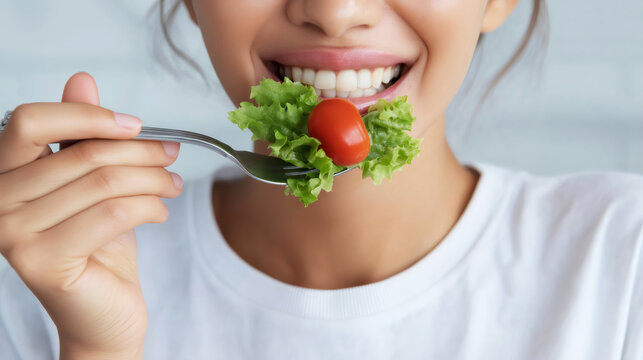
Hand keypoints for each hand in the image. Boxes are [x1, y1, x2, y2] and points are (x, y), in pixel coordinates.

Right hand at [0, 72, 181, 359]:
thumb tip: (82, 79)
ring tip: (173, 183)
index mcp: (2, 174)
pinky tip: (161, 211)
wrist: (102, 311)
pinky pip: (114, 213)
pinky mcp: (42, 262)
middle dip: (141, 151)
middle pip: (82, 154)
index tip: (135, 125)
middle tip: (172, 154)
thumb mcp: (90, 184)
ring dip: (153, 178)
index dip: (88, 116)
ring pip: (104, 182)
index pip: (29, 121)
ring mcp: (12, 234)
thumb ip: (80, 136)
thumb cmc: (98, 244)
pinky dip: (150, 206)